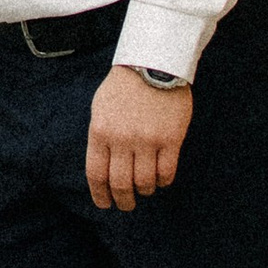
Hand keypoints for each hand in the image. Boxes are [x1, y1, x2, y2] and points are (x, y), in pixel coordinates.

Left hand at [84, 65, 189, 212]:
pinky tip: (161, 179)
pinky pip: (166, 172)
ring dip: (145, 191)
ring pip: (144, 182)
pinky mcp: (171, 138)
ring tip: (146, 189)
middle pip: (120, 184)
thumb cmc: (124, 86)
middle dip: (123, 201)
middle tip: (127, 205)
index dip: (100, 195)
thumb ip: (100, 138)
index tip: (105, 204)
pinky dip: (163, 181)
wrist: (153, 62)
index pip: (96, 174)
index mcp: (100, 131)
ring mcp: (147, 140)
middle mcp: (122, 139)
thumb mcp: (100, 109)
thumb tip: (102, 169)